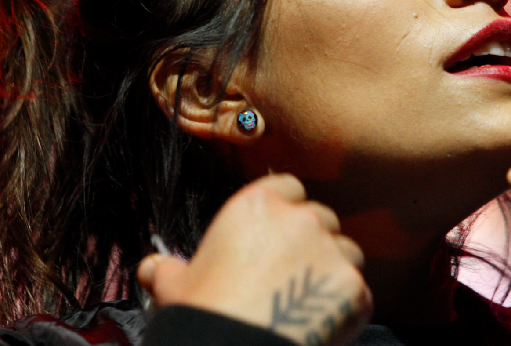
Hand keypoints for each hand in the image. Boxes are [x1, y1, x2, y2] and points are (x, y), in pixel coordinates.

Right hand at [138, 173, 371, 345]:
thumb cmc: (202, 314)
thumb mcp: (175, 286)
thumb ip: (166, 269)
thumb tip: (151, 267)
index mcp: (258, 204)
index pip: (289, 187)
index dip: (287, 210)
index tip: (278, 235)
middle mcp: (300, 217)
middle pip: (322, 218)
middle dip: (313, 241)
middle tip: (293, 275)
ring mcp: (331, 248)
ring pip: (346, 250)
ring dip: (333, 271)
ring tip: (309, 302)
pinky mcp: (352, 284)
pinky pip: (359, 290)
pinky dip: (347, 306)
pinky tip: (325, 324)